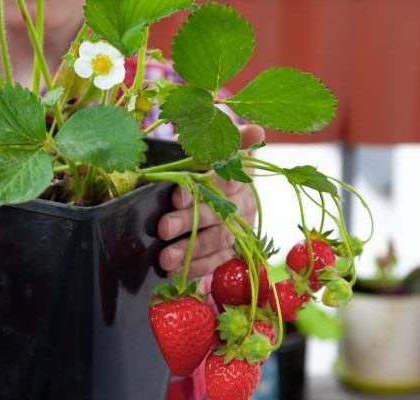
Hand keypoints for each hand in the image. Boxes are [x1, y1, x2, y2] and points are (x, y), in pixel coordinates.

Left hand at [157, 124, 265, 278]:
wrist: (211, 184)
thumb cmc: (201, 162)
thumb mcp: (205, 147)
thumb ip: (220, 141)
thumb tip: (256, 131)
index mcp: (239, 173)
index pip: (224, 179)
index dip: (200, 188)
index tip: (175, 195)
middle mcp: (243, 202)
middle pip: (219, 213)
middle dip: (189, 222)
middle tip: (163, 228)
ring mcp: (239, 228)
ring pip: (218, 240)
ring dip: (191, 251)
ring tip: (165, 258)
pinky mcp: (231, 249)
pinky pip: (217, 261)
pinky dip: (196, 268)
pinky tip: (175, 272)